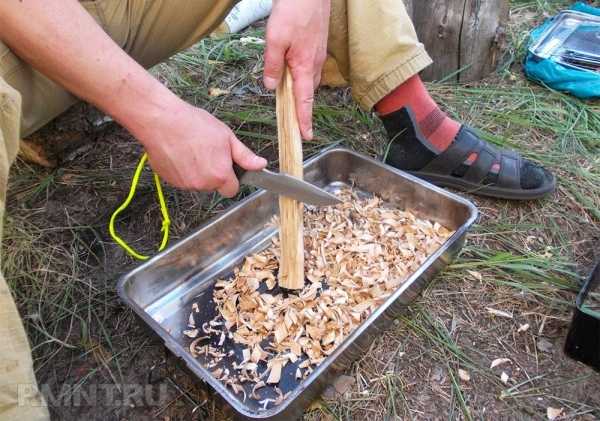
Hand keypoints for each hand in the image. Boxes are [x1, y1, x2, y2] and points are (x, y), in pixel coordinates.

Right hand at [133, 98, 266, 196]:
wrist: (161, 121)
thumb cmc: (194, 125)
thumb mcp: (227, 136)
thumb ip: (244, 156)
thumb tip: (261, 165)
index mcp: (220, 175)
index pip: (232, 190)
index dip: (231, 178)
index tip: (226, 166)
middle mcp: (202, 184)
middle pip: (214, 186)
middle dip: (213, 173)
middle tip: (207, 151)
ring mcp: (184, 184)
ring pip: (197, 182)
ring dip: (197, 171)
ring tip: (191, 149)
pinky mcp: (169, 181)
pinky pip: (182, 179)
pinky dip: (182, 170)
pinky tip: (180, 152)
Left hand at [263, 0, 330, 139]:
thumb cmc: (294, 11)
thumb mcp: (275, 39)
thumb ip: (273, 65)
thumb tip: (272, 86)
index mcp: (305, 67)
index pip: (305, 101)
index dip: (304, 120)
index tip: (306, 136)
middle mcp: (315, 64)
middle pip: (307, 92)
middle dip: (300, 105)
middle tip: (290, 117)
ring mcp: (318, 54)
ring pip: (308, 78)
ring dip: (299, 87)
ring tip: (286, 92)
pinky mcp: (317, 45)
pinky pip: (309, 66)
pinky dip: (300, 73)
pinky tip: (290, 67)